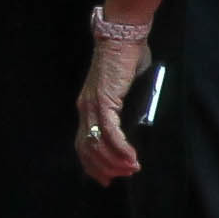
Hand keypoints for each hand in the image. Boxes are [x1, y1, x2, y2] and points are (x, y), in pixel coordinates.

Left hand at [75, 35, 145, 183]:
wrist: (123, 37)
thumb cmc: (126, 60)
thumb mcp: (124, 91)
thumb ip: (125, 108)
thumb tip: (136, 124)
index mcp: (87, 107)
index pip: (82, 143)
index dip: (91, 164)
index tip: (105, 180)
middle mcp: (85, 108)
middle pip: (87, 148)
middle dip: (104, 167)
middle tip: (122, 177)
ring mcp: (92, 104)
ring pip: (98, 143)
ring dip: (115, 160)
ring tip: (132, 169)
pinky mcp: (104, 100)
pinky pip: (109, 131)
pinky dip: (120, 147)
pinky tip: (131, 157)